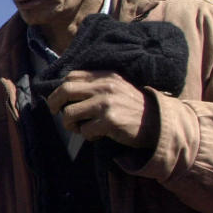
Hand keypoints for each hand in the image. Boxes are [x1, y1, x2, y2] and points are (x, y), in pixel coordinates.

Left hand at [45, 70, 159, 147]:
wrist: (158, 122)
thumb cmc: (132, 107)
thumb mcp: (116, 87)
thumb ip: (96, 86)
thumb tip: (64, 91)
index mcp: (105, 76)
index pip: (71, 76)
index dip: (59, 89)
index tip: (58, 101)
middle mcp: (104, 87)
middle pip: (65, 91)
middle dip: (54, 104)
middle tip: (56, 113)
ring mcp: (106, 103)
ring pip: (69, 113)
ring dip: (71, 124)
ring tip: (81, 128)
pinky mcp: (109, 120)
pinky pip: (85, 130)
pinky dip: (88, 135)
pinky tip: (98, 135)